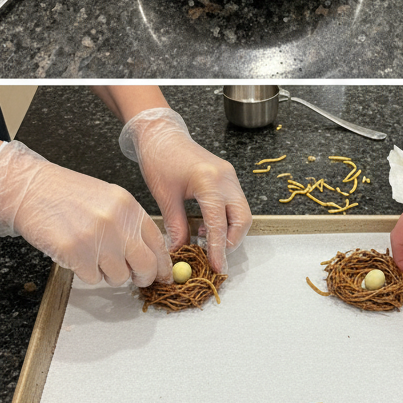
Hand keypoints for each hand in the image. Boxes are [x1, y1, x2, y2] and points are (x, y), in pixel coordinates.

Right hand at [0, 140, 168, 286]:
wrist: (32, 189)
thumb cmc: (67, 194)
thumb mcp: (110, 200)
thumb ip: (130, 224)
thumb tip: (148, 253)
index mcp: (131, 208)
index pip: (158, 242)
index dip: (163, 263)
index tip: (164, 275)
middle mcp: (119, 223)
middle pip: (146, 265)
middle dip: (144, 277)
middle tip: (138, 280)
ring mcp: (98, 238)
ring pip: (119, 276)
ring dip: (109, 274)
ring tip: (94, 257)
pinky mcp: (76, 252)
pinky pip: (93, 278)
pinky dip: (86, 273)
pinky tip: (77, 256)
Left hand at [119, 108, 251, 272]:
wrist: (163, 135)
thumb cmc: (160, 160)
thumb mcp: (166, 197)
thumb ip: (176, 226)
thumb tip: (179, 252)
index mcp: (209, 182)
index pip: (219, 223)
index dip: (219, 248)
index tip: (217, 267)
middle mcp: (226, 179)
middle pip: (242, 219)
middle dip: (232, 241)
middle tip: (215, 257)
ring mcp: (230, 177)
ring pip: (242, 213)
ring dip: (230, 231)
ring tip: (206, 240)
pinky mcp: (228, 177)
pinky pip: (236, 203)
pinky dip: (226, 219)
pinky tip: (207, 225)